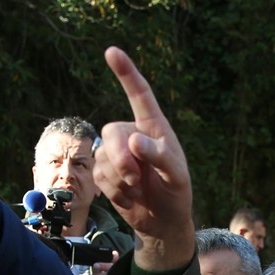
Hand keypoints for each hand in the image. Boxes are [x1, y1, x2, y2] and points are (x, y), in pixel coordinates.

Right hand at [93, 47, 194, 269]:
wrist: (163, 222)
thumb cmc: (176, 194)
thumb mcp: (176, 177)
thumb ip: (160, 157)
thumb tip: (134, 141)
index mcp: (155, 128)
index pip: (140, 95)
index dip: (126, 73)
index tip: (112, 51)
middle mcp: (132, 134)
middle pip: (112, 132)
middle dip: (121, 159)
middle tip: (137, 179)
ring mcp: (116, 153)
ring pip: (103, 156)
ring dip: (120, 180)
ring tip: (139, 190)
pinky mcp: (105, 172)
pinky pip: (98, 175)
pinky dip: (115, 191)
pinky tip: (130, 198)